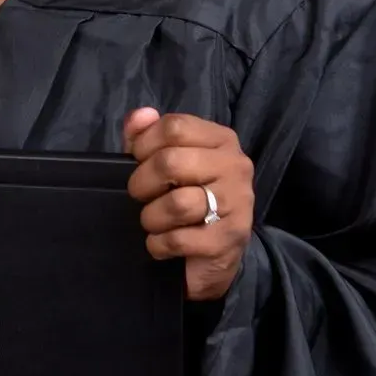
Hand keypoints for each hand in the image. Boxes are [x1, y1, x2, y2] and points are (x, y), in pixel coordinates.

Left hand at [124, 109, 253, 299]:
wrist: (215, 258)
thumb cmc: (187, 199)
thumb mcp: (163, 161)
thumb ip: (146, 136)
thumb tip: (139, 116)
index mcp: (221, 140)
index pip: (174, 127)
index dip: (144, 145)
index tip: (138, 162)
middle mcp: (235, 166)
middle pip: (171, 162)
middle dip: (142, 184)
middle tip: (140, 197)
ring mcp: (237, 203)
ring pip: (177, 203)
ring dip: (151, 218)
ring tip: (153, 222)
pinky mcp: (230, 238)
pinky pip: (179, 239)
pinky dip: (158, 244)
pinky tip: (162, 244)